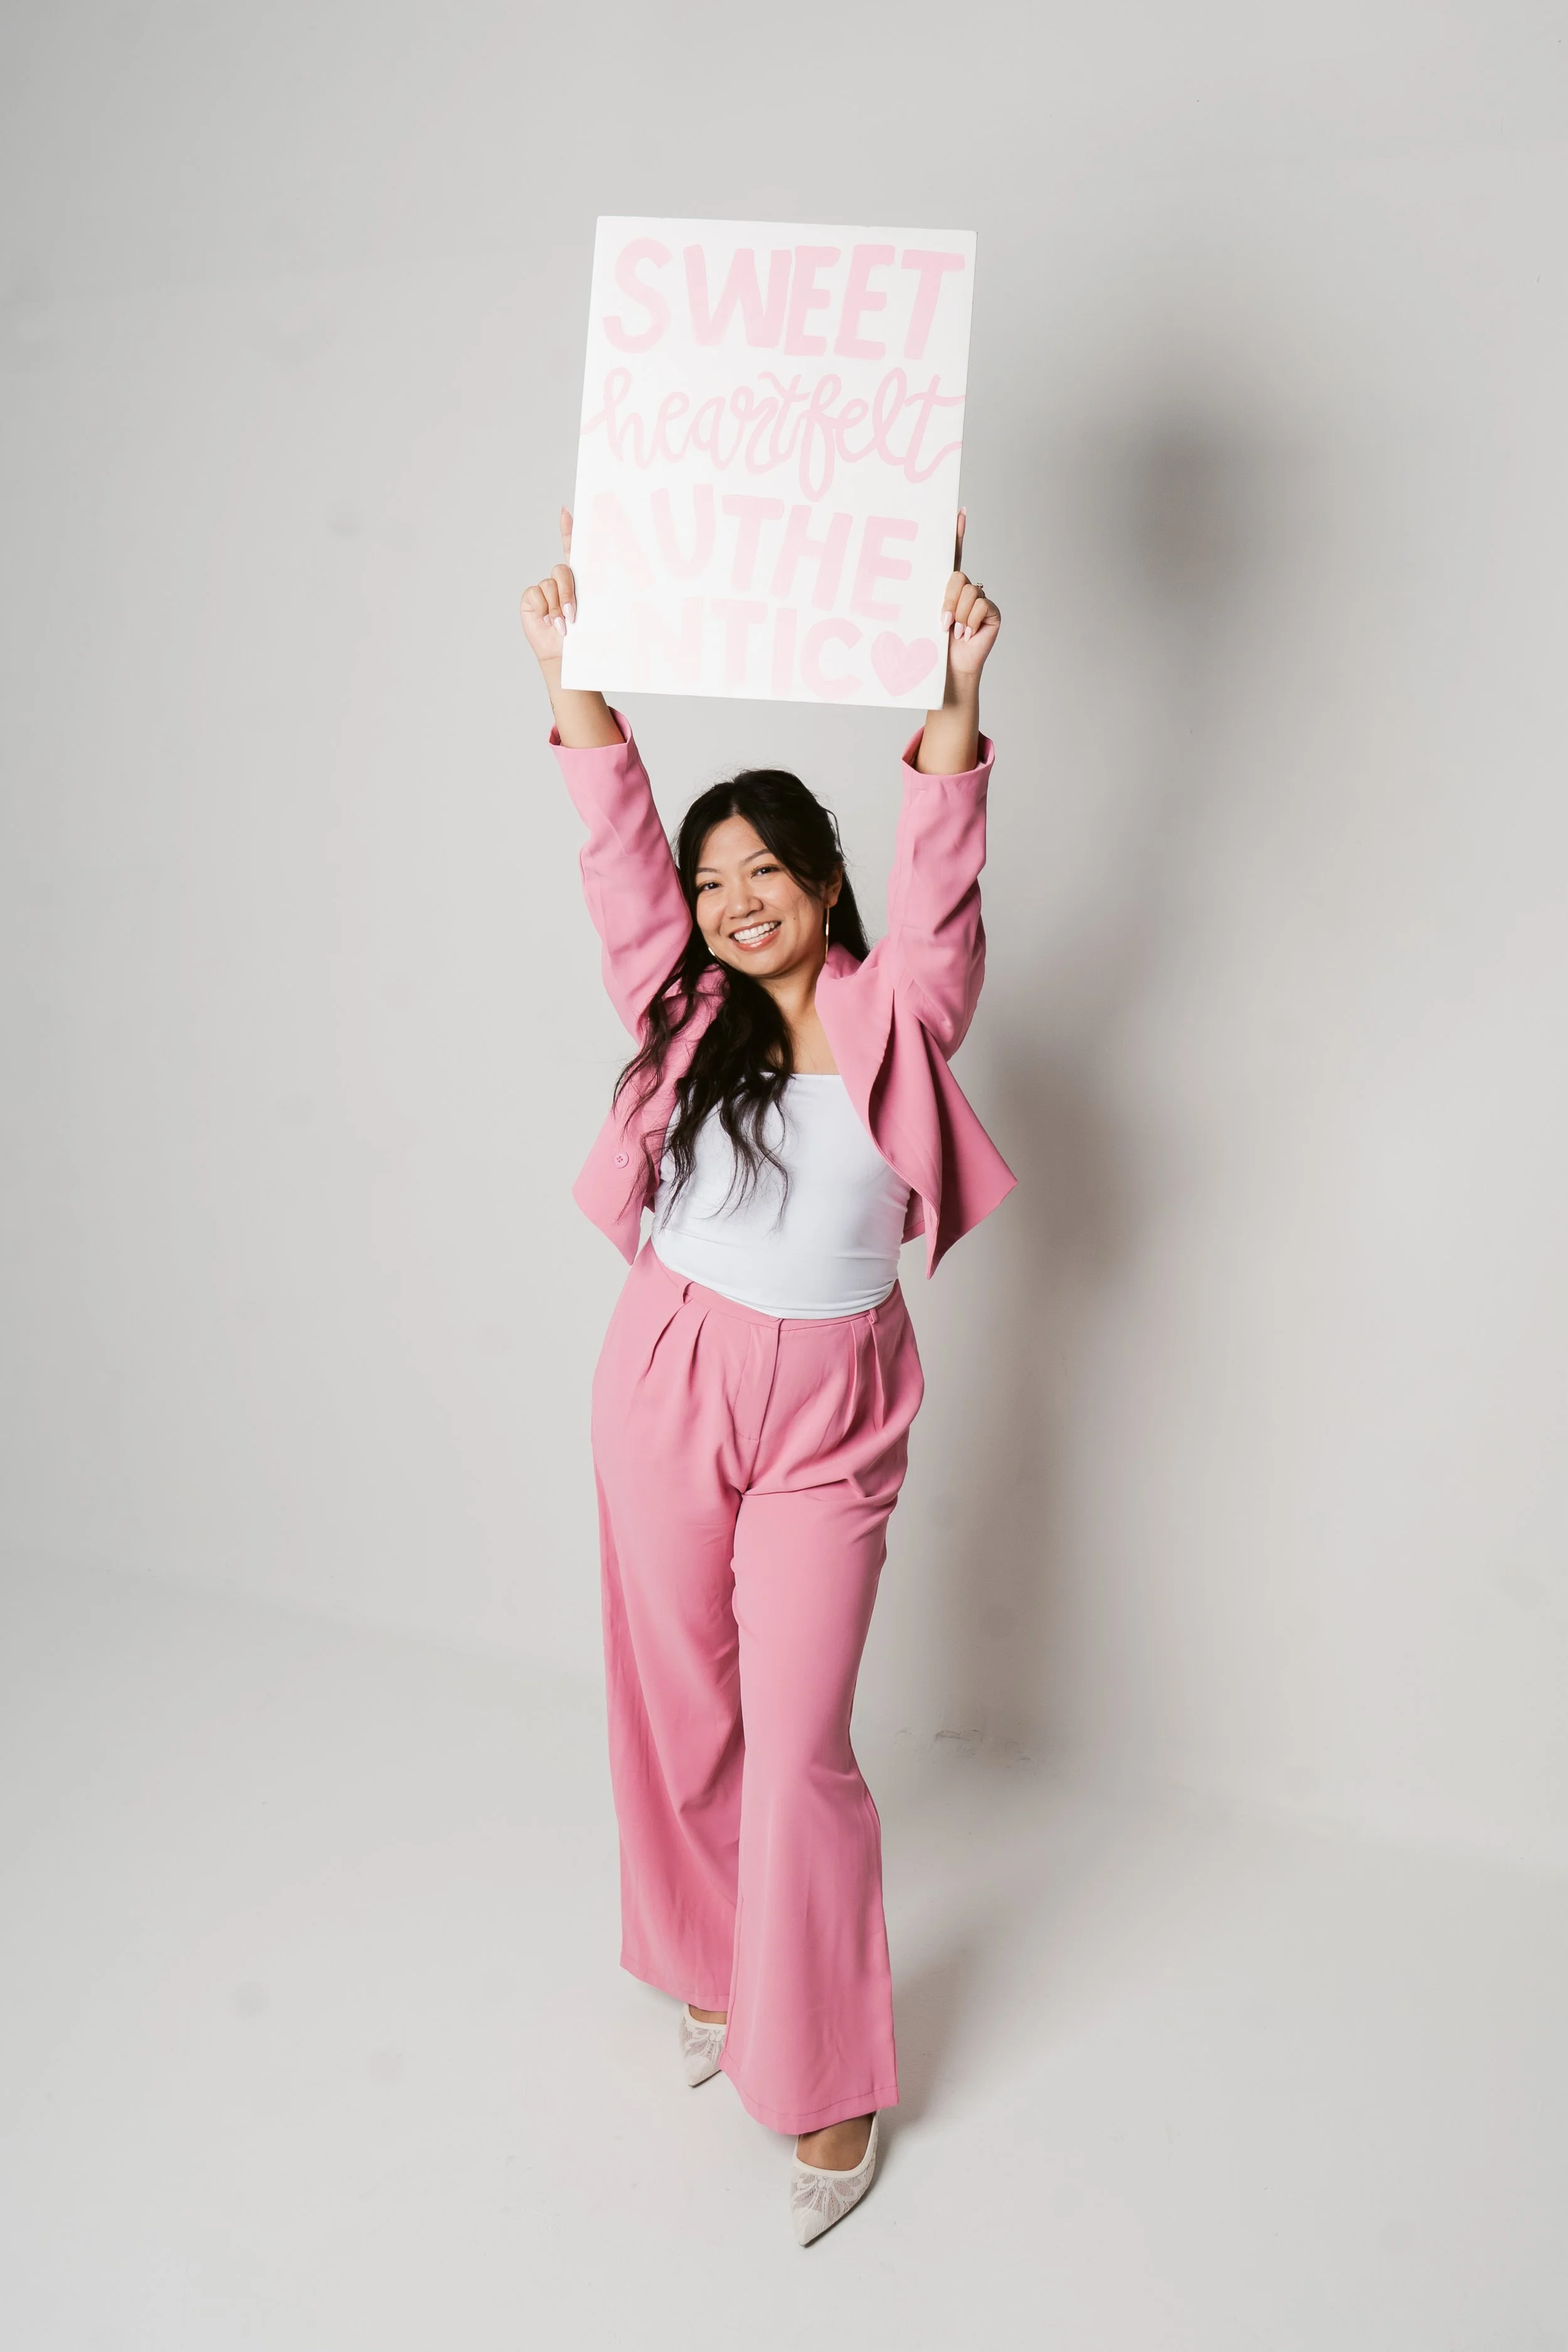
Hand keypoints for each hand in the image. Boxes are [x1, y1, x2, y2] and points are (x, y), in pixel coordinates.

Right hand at [519, 507, 577, 669]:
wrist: (566, 657)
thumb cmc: (584, 636)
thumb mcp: (593, 613)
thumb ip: (591, 595)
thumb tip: (594, 587)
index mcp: (579, 580)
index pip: (572, 549)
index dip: (568, 530)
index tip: (566, 512)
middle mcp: (561, 581)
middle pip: (563, 570)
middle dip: (568, 591)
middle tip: (574, 614)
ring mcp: (545, 588)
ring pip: (551, 584)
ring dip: (558, 607)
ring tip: (563, 626)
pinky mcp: (532, 598)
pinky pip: (537, 594)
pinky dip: (545, 610)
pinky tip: (549, 624)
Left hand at [939, 511, 999, 679]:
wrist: (949, 671)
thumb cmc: (934, 648)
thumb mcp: (926, 619)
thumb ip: (930, 600)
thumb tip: (925, 589)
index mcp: (947, 588)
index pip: (953, 556)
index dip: (957, 534)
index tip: (959, 512)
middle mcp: (965, 590)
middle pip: (957, 577)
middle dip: (948, 600)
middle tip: (942, 622)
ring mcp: (980, 600)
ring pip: (968, 592)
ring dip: (958, 615)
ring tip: (955, 633)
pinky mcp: (991, 611)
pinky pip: (980, 605)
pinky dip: (970, 621)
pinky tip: (968, 635)